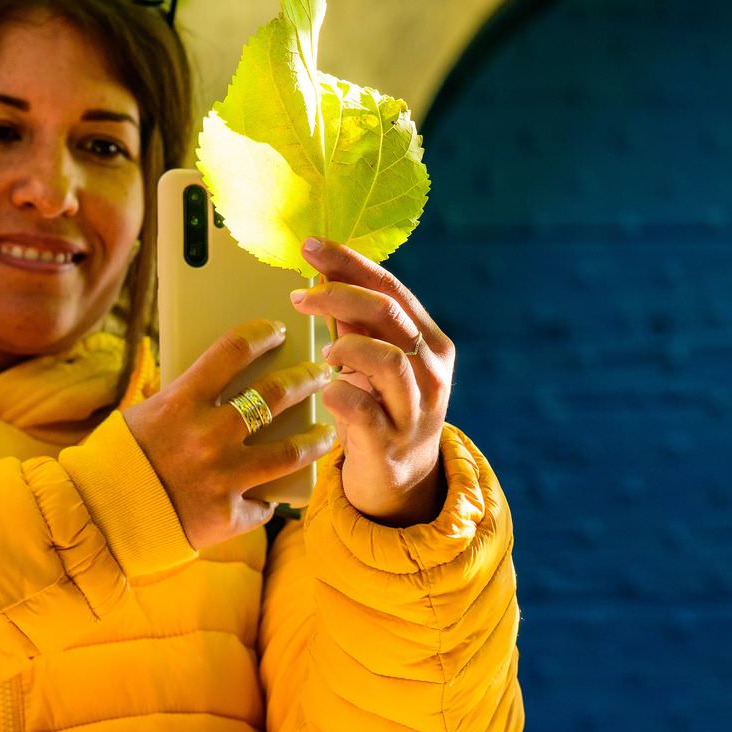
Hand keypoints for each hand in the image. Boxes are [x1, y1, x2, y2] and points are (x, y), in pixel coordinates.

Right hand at [122, 319, 337, 550]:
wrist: (99, 519)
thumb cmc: (122, 459)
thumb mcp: (148, 414)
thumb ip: (187, 397)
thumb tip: (225, 376)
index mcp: (182, 402)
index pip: (234, 349)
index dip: (263, 333)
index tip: (279, 330)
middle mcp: (207, 436)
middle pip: (275, 394)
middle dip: (306, 377)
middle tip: (319, 373)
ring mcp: (222, 476)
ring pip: (291, 450)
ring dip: (316, 437)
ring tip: (326, 430)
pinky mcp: (228, 515)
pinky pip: (264, 504)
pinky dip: (269, 499)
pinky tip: (278, 494)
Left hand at [291, 237, 455, 526]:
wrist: (403, 484)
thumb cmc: (382, 410)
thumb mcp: (377, 362)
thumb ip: (358, 323)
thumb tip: (323, 272)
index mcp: (431, 343)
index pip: (391, 288)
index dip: (350, 263)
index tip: (310, 246)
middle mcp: (432, 373)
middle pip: (388, 314)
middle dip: (338, 295)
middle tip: (299, 296)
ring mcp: (416, 410)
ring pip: (387, 359)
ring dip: (346, 346)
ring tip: (324, 353)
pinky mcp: (391, 445)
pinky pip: (363, 410)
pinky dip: (338, 394)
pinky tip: (327, 392)